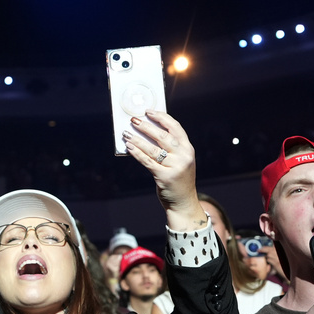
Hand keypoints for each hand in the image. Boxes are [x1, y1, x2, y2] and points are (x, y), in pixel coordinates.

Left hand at [123, 111, 204, 229]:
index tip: (148, 112)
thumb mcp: (180, 160)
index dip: (161, 117)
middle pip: (162, 136)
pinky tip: (129, 147)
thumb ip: (170, 147)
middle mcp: (183, 156)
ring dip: (137, 140)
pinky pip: (147, 162)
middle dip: (146, 126)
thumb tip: (146, 130)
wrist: (183, 202)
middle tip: (133, 120)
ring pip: (152, 149)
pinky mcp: (164, 177)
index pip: (175, 127)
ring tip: (126, 134)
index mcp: (188, 149)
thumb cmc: (178, 178)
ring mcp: (175, 167)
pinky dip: (137, 153)